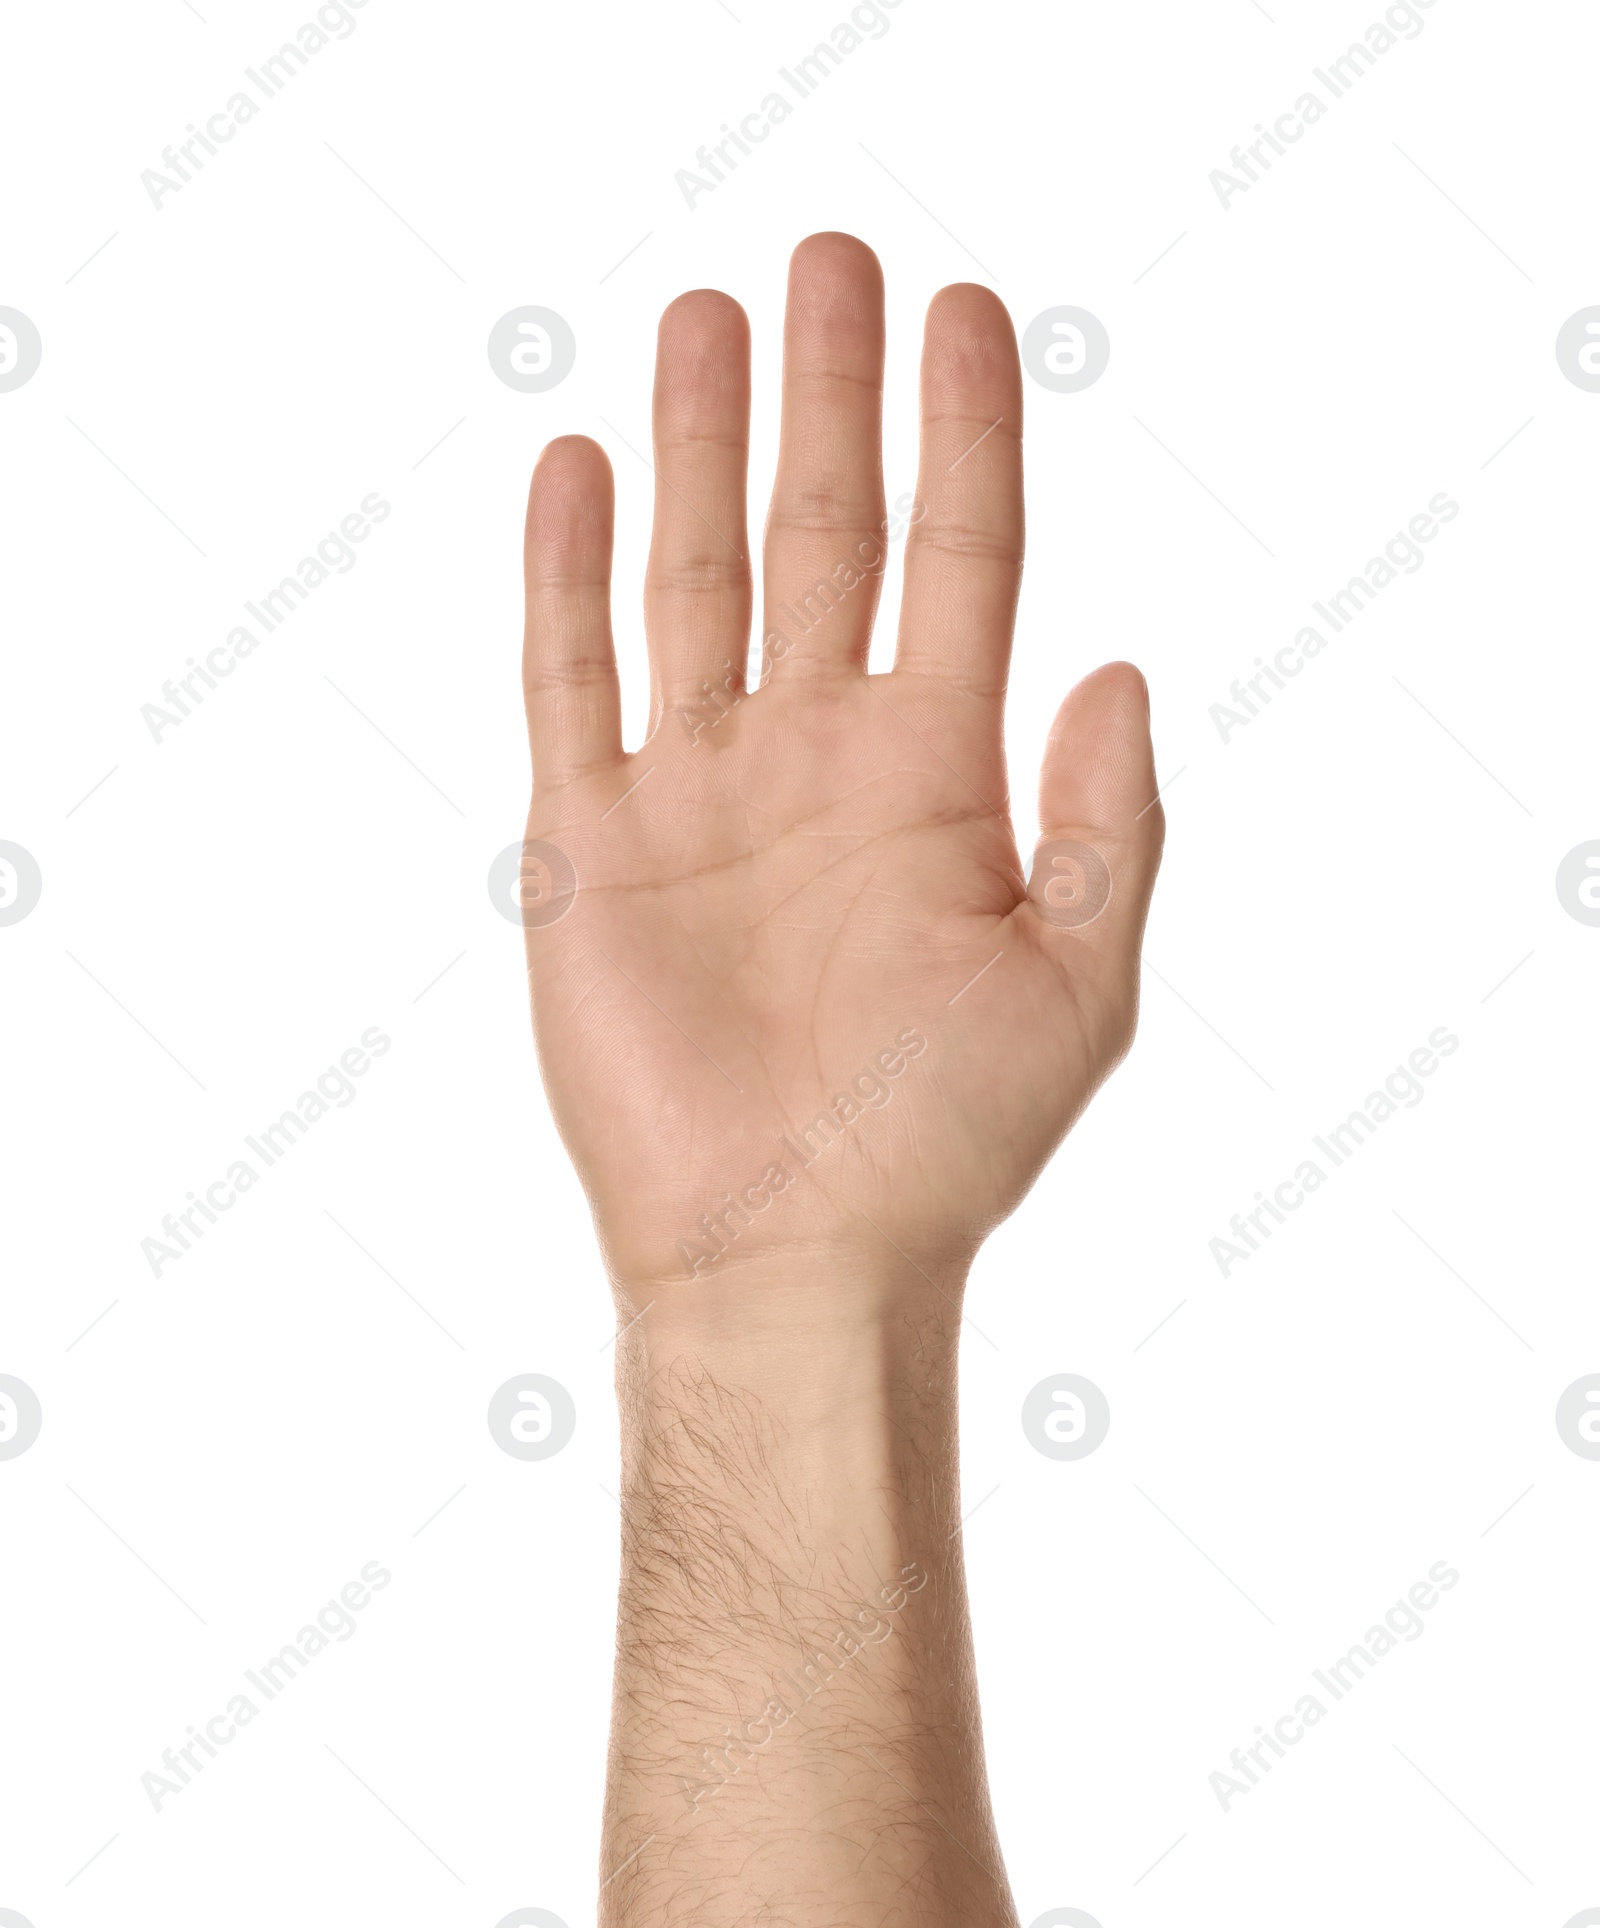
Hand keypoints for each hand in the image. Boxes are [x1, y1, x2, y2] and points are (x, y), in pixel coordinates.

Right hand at [520, 233, 1162, 1307]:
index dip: (965, 434)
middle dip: (828, 399)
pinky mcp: (592, 845)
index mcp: (940, 779)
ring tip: (705, 317)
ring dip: (700, 448)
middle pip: (824, 536)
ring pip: (696, 581)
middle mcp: (819, 761)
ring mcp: (701, 794)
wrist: (787, 1256)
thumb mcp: (1079, 986)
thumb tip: (1116, 663)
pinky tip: (581, 470)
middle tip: (829, 259)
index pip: (960, 560)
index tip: (966, 309)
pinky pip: (571, 681)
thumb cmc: (940, 1145)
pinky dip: (569, 576)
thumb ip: (1108, 825)